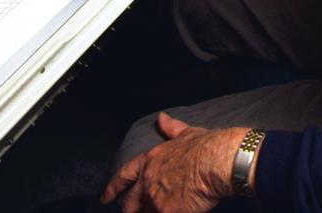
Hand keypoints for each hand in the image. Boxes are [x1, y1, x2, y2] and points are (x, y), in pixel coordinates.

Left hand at [100, 113, 245, 212]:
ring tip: (157, 212)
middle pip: (128, 204)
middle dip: (129, 209)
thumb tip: (161, 118)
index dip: (112, 189)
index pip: (123, 177)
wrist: (216, 161)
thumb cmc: (204, 146)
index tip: (105, 198)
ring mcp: (155, 200)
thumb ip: (170, 128)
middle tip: (133, 211)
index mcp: (149, 161)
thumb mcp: (185, 133)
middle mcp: (147, 181)